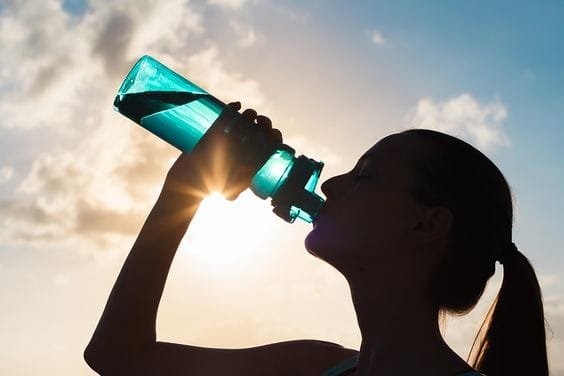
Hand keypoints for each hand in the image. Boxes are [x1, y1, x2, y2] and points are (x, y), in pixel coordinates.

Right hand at [163, 102, 282, 200]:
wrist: (190, 180)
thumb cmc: (212, 187)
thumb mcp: (229, 189)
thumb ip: (237, 188)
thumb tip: (245, 186)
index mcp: (253, 158)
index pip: (270, 145)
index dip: (274, 137)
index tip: (271, 134)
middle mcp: (244, 146)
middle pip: (260, 130)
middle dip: (264, 123)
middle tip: (261, 122)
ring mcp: (230, 136)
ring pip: (245, 121)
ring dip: (250, 115)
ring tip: (249, 115)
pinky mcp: (215, 129)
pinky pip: (226, 115)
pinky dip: (232, 108)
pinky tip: (236, 105)